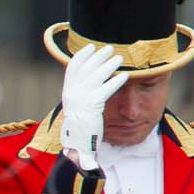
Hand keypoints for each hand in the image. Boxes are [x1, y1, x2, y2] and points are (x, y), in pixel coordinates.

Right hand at [58, 44, 128, 172]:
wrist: (77, 146)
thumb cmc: (80, 128)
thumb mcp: (76, 108)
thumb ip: (81, 93)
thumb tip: (90, 79)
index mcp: (67, 92)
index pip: (73, 68)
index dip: (81, 55)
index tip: (90, 47)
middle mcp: (72, 93)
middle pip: (86, 67)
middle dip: (98, 56)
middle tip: (110, 49)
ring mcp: (81, 98)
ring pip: (97, 75)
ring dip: (109, 64)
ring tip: (119, 58)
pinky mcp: (93, 105)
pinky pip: (107, 88)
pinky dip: (116, 81)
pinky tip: (125, 76)